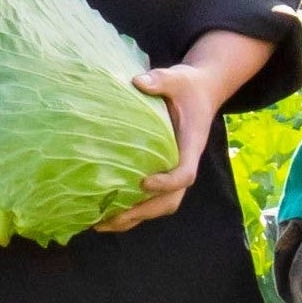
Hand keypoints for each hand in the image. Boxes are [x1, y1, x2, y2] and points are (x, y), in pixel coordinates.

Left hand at [95, 30, 275, 232]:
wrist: (201, 92)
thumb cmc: (188, 86)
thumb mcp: (178, 78)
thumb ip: (161, 80)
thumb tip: (137, 82)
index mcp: (190, 146)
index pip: (184, 174)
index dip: (167, 183)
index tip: (143, 182)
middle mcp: (184, 164)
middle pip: (170, 201)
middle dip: (142, 212)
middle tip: (111, 217)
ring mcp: (173, 171)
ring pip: (159, 205)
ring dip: (133, 218)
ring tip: (100, 223)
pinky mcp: (162, 172)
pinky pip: (150, 199)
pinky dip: (130, 209)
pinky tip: (103, 212)